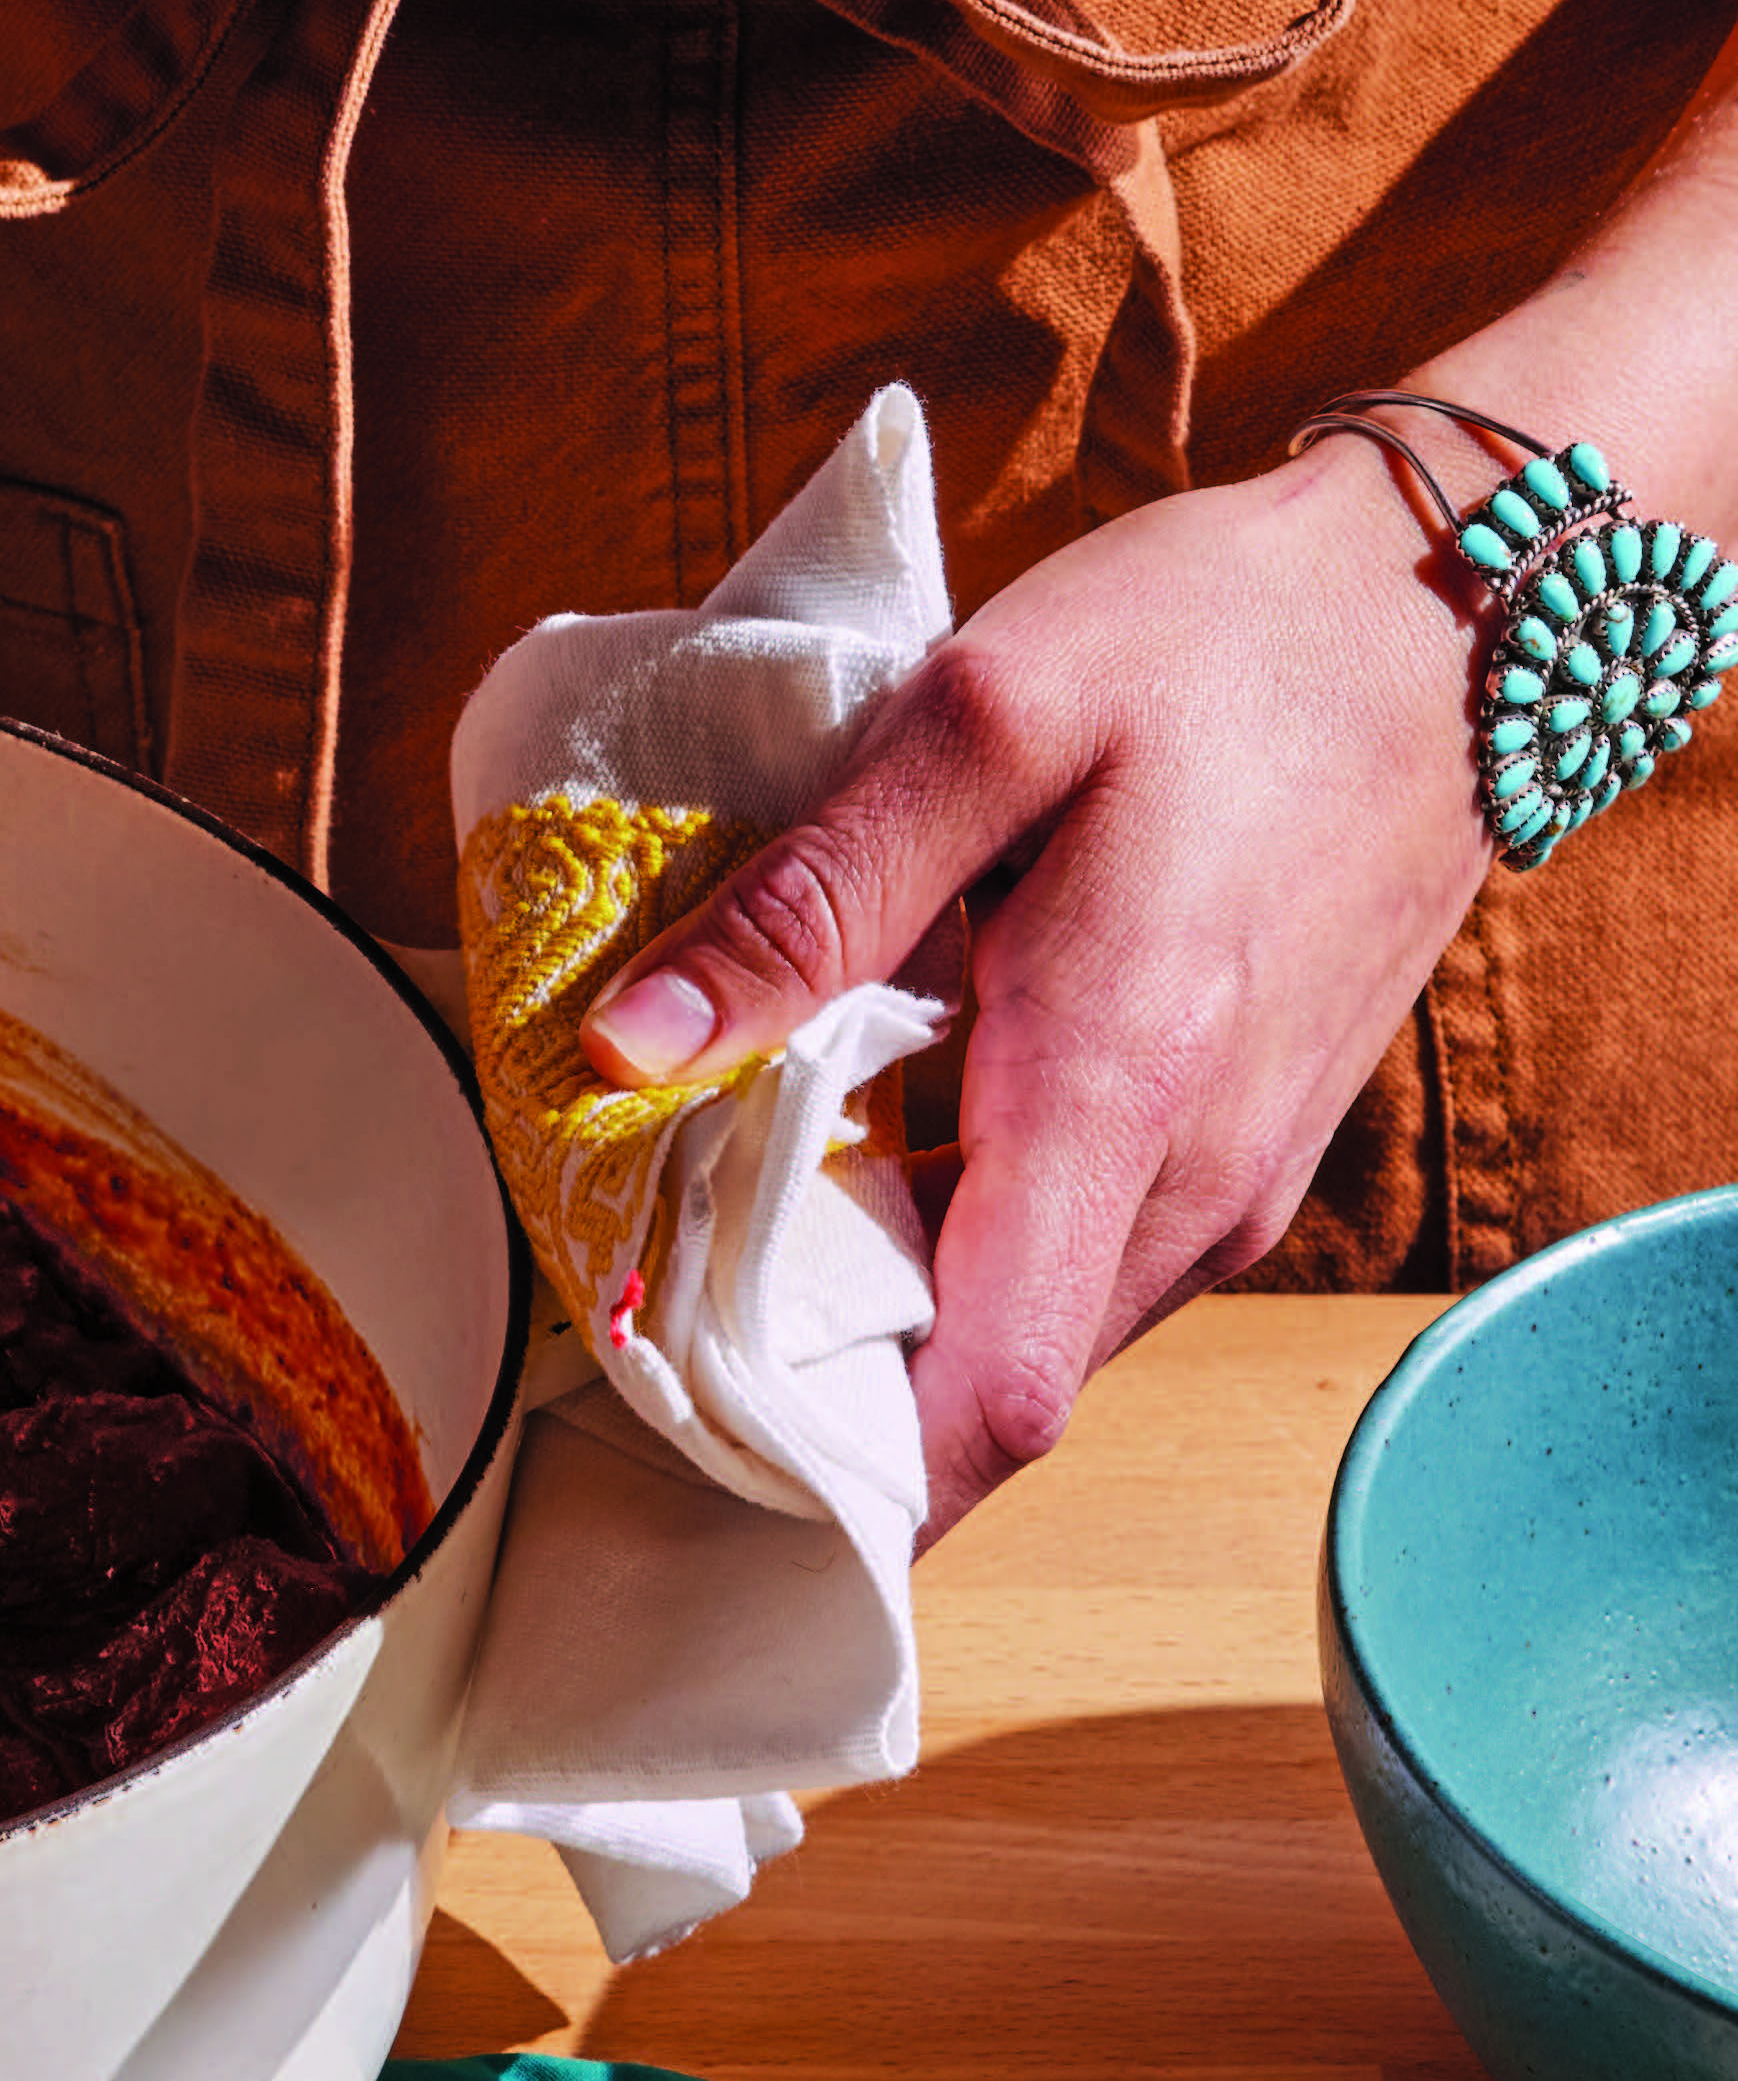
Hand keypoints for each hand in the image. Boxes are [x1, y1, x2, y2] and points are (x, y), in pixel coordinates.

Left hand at [580, 444, 1491, 1537]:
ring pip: (1032, 1336)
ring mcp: (1235, 1185)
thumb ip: (810, 899)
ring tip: (732, 1227)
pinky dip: (968, 1254)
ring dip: (892, 1318)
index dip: (839, 1471)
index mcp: (1110, 1092)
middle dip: (825, 1392)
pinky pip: (1082, 1267)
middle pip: (987, 1396)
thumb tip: (629, 1047)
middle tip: (657, 1312)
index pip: (986, 1402)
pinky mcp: (1246, 1155)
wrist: (1450, 610)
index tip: (692, 1436)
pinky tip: (865, 1157)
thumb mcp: (981, 719)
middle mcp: (1192, 1187)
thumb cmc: (1220, 644)